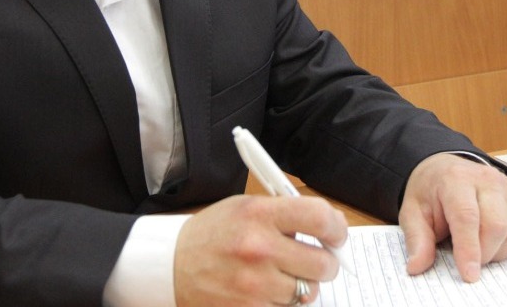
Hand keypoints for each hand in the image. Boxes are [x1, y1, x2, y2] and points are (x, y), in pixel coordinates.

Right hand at [174, 195, 345, 306]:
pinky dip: (282, 303)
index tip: (335, 235)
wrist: (170, 266)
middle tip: (313, 261)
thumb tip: (330, 228)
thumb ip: (286, 215)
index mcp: (259, 214)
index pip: (319, 217)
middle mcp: (258, 248)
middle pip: (323, 264)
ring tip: (280, 276)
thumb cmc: (212, 234)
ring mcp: (254, 284)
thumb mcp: (244, 208)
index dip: (336, 228)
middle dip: (324, 263)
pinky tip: (265, 291)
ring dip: (301, 286)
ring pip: (308, 293)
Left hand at [399, 153, 506, 282]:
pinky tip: (495, 242)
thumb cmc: (431, 193)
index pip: (467, 217)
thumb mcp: (413, 213)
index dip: (469, 250)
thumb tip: (416, 266)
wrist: (445, 170)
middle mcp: (487, 179)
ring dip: (500, 252)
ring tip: (480, 249)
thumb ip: (417, 240)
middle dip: (484, 254)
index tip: (469, 275)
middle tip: (468, 261)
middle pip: (496, 226)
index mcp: (456, 179)